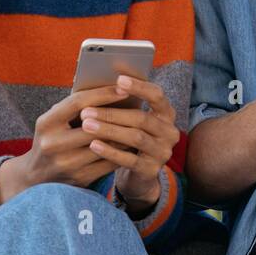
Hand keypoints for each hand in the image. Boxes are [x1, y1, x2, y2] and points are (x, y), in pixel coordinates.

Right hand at [0, 84, 129, 206]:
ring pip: (106, 145)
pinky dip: (123, 152)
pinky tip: (133, 144)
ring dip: (125, 134)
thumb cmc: (51, 139)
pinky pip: (109, 163)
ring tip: (139, 124)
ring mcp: (67, 163)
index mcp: (46, 123)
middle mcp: (53, 144)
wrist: (35, 178)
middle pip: (95, 126)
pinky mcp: (80, 178)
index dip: (103, 94)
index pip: (78, 103)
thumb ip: (74, 107)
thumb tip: (108, 88)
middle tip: (139, 106)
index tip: (124, 88)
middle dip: (119, 116)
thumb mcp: (53, 121)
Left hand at [78, 74, 180, 211]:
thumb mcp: (133, 121)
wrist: (140, 175)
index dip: (139, 87)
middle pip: (141, 118)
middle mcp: (170, 132)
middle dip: (112, 113)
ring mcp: (162, 152)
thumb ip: (126, 105)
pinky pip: (129, 159)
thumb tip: (102, 85)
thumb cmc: (130, 138)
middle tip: (86, 111)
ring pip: (135, 137)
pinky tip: (94, 145)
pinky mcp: (151, 170)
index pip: (157, 95)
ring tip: (86, 126)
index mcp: (167, 114)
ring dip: (109, 130)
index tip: (119, 79)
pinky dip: (110, 151)